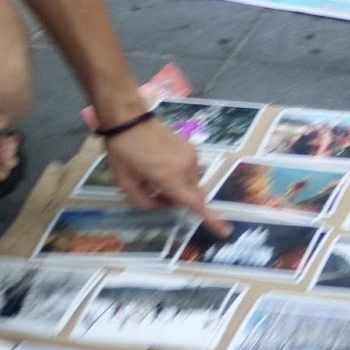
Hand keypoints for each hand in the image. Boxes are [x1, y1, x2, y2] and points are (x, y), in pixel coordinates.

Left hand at [103, 118, 229, 236]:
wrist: (129, 118)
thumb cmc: (123, 152)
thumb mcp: (125, 182)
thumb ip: (144, 201)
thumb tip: (161, 204)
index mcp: (171, 179)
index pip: (196, 204)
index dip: (212, 220)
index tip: (226, 231)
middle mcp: (187, 169)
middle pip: (193, 194)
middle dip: (180, 200)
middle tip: (155, 193)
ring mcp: (191, 157)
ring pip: (191, 182)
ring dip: (179, 186)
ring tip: (154, 175)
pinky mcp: (190, 148)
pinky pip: (190, 170)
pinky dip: (179, 174)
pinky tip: (161, 164)